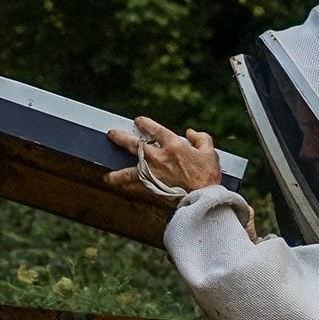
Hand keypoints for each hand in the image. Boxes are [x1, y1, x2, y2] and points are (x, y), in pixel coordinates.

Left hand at [107, 117, 223, 201]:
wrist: (204, 199)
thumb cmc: (209, 176)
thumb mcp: (210, 152)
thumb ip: (200, 138)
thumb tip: (190, 132)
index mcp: (173, 145)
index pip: (154, 129)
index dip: (144, 123)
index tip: (138, 121)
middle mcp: (159, 158)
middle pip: (134, 145)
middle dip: (120, 138)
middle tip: (111, 134)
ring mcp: (153, 174)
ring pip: (128, 171)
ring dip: (117, 173)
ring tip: (108, 176)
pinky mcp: (153, 188)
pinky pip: (135, 186)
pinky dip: (127, 186)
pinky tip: (121, 186)